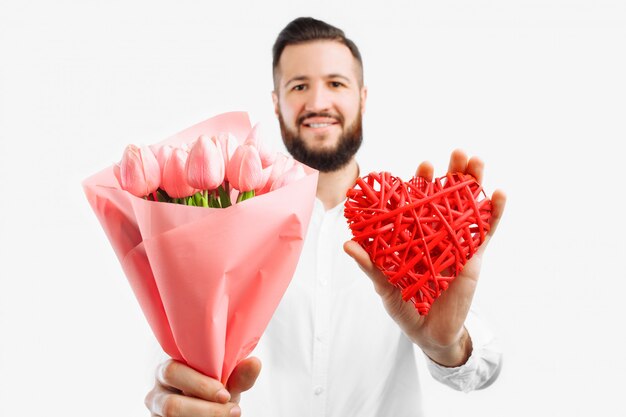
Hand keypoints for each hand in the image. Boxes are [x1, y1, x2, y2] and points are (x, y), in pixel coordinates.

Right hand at [145, 357, 260, 416]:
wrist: (207, 411)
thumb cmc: (214, 391)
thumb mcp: (227, 382)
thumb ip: (239, 374)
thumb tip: (254, 363)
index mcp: (168, 370)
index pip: (173, 372)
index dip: (199, 384)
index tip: (225, 394)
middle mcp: (156, 393)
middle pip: (171, 405)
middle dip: (205, 410)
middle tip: (233, 412)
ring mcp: (156, 414)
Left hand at [344, 149, 505, 366]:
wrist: (430, 334)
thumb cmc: (405, 307)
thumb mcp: (385, 286)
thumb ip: (371, 266)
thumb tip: (348, 244)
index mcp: (415, 235)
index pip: (419, 203)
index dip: (421, 183)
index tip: (423, 165)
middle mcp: (437, 234)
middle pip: (447, 198)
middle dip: (453, 174)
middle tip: (458, 152)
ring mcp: (457, 243)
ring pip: (469, 208)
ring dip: (474, 184)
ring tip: (477, 162)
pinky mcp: (474, 258)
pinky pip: (486, 233)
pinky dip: (494, 214)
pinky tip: (499, 194)